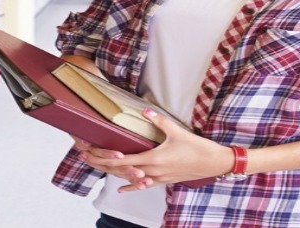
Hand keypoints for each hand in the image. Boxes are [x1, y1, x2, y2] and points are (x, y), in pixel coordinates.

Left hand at [77, 110, 234, 191]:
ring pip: (131, 179)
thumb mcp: (176, 131)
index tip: (92, 153)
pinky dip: (132, 186)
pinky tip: (122, 189)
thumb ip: (158, 120)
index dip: (106, 157)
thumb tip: (144, 110)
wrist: (212, 163)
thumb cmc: (196, 147)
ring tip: (98, 168)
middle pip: (122, 171)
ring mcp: (157, 178)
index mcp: (153, 158)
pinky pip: (144, 185)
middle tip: (86, 158)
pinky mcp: (164, 181)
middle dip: (102, 164)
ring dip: (114, 174)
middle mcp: (152, 171)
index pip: (124, 160)